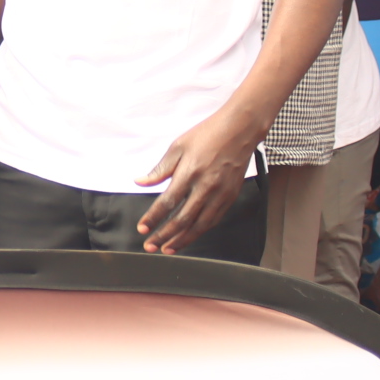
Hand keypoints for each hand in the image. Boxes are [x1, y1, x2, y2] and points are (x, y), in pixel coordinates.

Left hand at [134, 107, 260, 253]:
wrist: (239, 130)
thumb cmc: (207, 135)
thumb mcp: (178, 147)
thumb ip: (160, 169)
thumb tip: (140, 182)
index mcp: (189, 173)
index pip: (167, 202)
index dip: (153, 218)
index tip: (142, 229)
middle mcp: (206, 187)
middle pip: (182, 219)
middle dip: (164, 236)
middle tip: (150, 246)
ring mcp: (220, 194)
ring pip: (199, 225)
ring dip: (182, 240)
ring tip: (168, 249)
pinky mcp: (230, 197)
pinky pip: (213, 220)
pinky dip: (199, 231)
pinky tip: (189, 237)